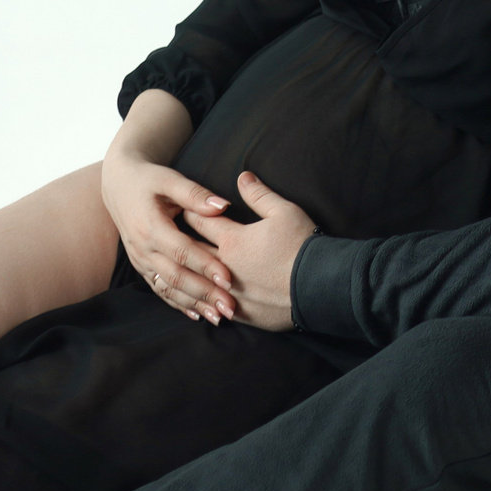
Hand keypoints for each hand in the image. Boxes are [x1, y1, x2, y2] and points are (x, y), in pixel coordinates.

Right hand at [101, 148, 235, 324]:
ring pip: (168, 288)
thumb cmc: (150, 179)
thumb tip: (223, 206)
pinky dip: (179, 304)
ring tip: (219, 317)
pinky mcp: (142, 266)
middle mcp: (143, 247)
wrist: (118, 184)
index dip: (205, 265)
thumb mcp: (169, 179)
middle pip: (176, 276)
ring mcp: (140, 260)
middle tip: (230, 307)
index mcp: (150, 225)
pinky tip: (198, 315)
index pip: (181, 250)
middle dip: (204, 294)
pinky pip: (160, 289)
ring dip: (194, 304)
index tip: (229, 279)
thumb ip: (195, 193)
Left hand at [183, 172, 318, 330]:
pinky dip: (204, 301)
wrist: (321, 286)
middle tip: (169, 236)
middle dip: (180, 243)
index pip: (201, 221)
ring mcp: (231, 293)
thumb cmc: (302, 245)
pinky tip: (198, 299)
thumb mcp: (284, 212)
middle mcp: (225, 267)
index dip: (190, 212)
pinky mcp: (241, 313)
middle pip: (193, 252)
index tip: (180, 207)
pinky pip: (214, 306)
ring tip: (176, 270)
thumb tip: (242, 177)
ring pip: (199, 283)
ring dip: (188, 276)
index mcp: (233, 240)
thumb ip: (259, 194)